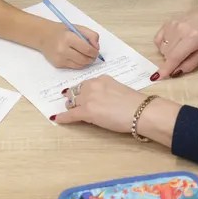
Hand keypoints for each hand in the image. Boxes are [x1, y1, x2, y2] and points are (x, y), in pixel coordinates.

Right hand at [38, 22, 100, 68]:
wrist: (44, 36)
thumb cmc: (62, 31)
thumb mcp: (77, 28)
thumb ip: (91, 35)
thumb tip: (97, 47)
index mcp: (68, 38)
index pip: (87, 49)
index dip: (95, 52)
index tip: (96, 51)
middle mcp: (63, 49)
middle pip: (84, 59)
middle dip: (92, 58)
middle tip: (93, 55)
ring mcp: (60, 58)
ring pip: (80, 65)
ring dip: (86, 62)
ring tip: (86, 56)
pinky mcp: (58, 65)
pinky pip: (74, 67)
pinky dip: (79, 64)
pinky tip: (78, 57)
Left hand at [53, 76, 181, 145]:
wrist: (140, 111)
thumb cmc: (135, 103)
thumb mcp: (118, 89)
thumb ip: (107, 91)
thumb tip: (101, 100)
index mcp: (102, 79)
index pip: (86, 84)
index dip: (82, 91)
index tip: (80, 94)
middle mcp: (92, 85)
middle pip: (77, 92)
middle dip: (74, 98)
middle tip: (71, 102)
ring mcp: (88, 98)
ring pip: (73, 102)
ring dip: (71, 106)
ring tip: (69, 109)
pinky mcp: (86, 111)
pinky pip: (71, 114)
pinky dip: (63, 117)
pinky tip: (57, 119)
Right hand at [153, 0, 197, 77]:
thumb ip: (191, 64)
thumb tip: (175, 72)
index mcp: (192, 38)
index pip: (175, 56)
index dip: (166, 68)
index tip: (157, 77)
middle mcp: (179, 30)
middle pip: (167, 54)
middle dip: (172, 61)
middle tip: (184, 58)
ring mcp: (172, 25)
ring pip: (162, 48)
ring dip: (169, 53)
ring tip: (181, 48)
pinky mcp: (168, 22)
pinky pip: (158, 39)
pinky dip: (163, 45)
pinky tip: (172, 44)